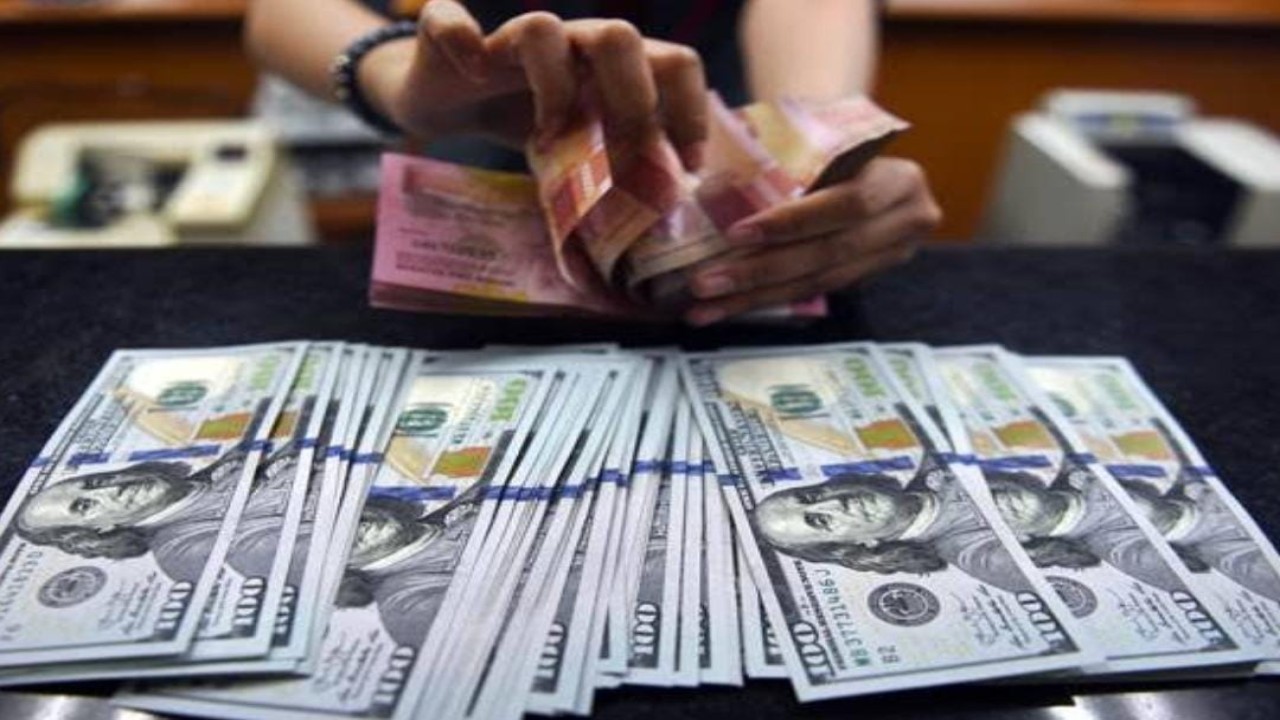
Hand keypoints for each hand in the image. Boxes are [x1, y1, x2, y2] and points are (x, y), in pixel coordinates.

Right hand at [360, 0, 708, 170]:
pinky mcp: (449, 35)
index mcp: (612, 67)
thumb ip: (622, 168)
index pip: (673, 63)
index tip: (685, 165)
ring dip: (550, 85)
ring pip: (541, 28)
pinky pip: (447, 20)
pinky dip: (459, 40)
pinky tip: (471, 72)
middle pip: (618, 36)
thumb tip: (677, 233)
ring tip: (545, 137)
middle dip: (629, 96)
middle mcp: (570, 42)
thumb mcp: (582, 151)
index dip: (689, 109)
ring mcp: (511, 37)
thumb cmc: (527, 124)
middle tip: (619, 152)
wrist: (445, 97)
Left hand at [683, 158, 941, 324]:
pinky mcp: (868, 278)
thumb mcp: (825, 138)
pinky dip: (766, 300)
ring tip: (707, 306)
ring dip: (755, 297)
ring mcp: (892, 256)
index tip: (736, 232)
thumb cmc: (836, 142)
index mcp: (901, 180)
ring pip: (816, 283)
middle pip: (828, 254)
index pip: (846, 204)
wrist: (869, 161)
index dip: (792, 222)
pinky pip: (813, 294)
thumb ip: (789, 157)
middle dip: (761, 271)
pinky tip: (728, 308)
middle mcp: (907, 223)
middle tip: (706, 282)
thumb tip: (709, 188)